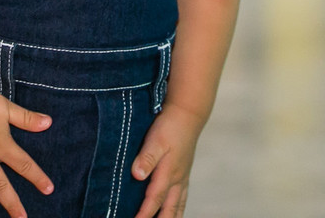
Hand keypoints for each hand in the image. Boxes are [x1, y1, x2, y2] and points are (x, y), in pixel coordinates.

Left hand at [132, 103, 205, 217]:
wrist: (187, 115)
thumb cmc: (169, 126)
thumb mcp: (155, 139)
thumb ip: (146, 158)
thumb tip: (137, 175)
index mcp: (168, 173)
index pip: (154, 199)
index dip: (144, 214)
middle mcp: (177, 180)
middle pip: (168, 209)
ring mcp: (182, 178)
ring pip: (177, 206)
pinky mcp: (184, 174)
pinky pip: (181, 199)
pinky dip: (177, 210)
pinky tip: (173, 212)